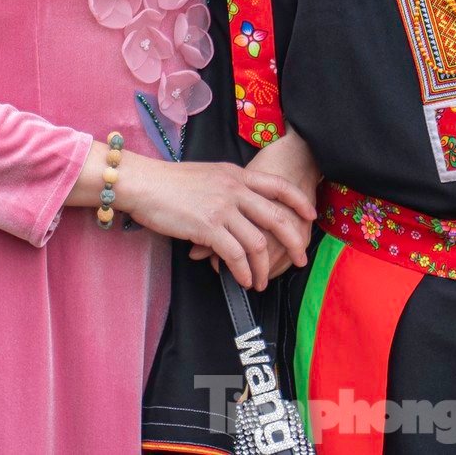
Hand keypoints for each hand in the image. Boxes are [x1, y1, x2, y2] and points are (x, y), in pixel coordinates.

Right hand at [116, 154, 314, 290]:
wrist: (144, 183)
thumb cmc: (171, 183)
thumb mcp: (209, 175)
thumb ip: (230, 188)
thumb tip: (243, 207)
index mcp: (237, 175)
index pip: (278, 185)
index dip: (298, 202)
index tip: (311, 216)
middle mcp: (235, 189)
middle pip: (277, 217)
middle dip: (293, 241)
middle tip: (300, 259)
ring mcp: (223, 208)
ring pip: (258, 242)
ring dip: (264, 267)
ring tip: (262, 281)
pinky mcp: (208, 227)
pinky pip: (236, 254)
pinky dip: (244, 271)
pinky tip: (244, 280)